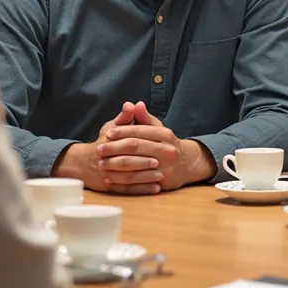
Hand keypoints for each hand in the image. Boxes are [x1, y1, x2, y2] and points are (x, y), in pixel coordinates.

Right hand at [53, 103, 163, 193]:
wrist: (83, 163)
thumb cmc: (103, 142)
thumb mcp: (112, 127)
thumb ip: (125, 117)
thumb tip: (133, 105)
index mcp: (108, 142)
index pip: (127, 142)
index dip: (143, 144)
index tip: (158, 147)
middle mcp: (105, 159)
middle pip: (126, 161)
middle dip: (144, 163)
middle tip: (160, 163)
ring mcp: (106, 175)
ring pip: (127, 178)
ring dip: (145, 178)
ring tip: (161, 177)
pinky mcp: (109, 188)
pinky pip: (127, 190)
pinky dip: (142, 190)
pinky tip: (155, 188)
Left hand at [98, 101, 214, 194]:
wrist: (188, 164)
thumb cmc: (167, 144)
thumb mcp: (159, 128)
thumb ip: (145, 118)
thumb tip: (135, 104)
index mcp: (165, 134)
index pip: (139, 131)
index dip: (121, 132)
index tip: (107, 134)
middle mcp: (167, 149)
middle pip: (135, 147)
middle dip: (114, 148)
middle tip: (99, 149)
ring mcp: (165, 167)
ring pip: (135, 166)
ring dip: (115, 166)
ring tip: (101, 164)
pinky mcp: (162, 183)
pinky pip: (138, 183)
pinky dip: (122, 181)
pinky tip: (111, 179)